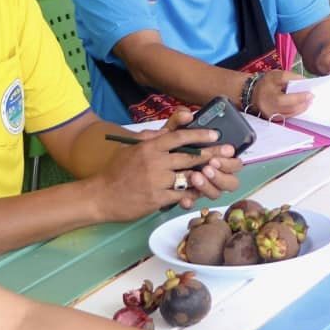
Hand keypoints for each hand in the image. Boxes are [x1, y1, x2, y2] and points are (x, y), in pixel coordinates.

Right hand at [92, 110, 233, 221]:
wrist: (101, 196)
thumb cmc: (117, 170)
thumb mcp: (133, 149)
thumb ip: (152, 138)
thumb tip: (169, 131)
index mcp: (149, 146)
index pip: (178, 136)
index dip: (198, 134)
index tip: (214, 134)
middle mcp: (154, 162)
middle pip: (189, 157)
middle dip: (212, 154)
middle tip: (229, 152)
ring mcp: (156, 181)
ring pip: (188, 177)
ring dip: (204, 175)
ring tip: (219, 172)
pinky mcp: (157, 199)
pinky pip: (180, 195)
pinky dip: (191, 194)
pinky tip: (200, 191)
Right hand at [251, 70, 311, 119]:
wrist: (252, 93)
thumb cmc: (266, 83)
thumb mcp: (277, 75)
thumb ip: (291, 77)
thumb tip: (304, 81)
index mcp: (271, 98)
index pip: (289, 100)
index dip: (301, 97)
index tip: (311, 94)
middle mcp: (271, 109)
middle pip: (291, 109)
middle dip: (303, 104)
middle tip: (312, 98)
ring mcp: (272, 116)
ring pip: (290, 114)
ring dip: (301, 109)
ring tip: (308, 102)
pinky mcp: (273, 119)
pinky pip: (287, 116)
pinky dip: (295, 112)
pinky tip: (301, 106)